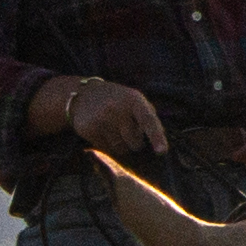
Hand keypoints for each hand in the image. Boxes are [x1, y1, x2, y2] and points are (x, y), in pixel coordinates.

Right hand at [37, 74, 165, 159]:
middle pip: (135, 143)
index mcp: (134, 100)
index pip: (148, 120)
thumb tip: (160, 141)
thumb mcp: (134, 100)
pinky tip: (102, 132)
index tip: (162, 151)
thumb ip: (149, 117)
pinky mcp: (89, 129)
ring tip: (114, 129)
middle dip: (135, 142)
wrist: (84, 94)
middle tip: (127, 130)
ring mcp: (102, 118)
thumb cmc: (117, 100)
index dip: (156, 137)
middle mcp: (117, 108)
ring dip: (121, 145)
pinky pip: (106, 149)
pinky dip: (107, 146)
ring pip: (120, 149)